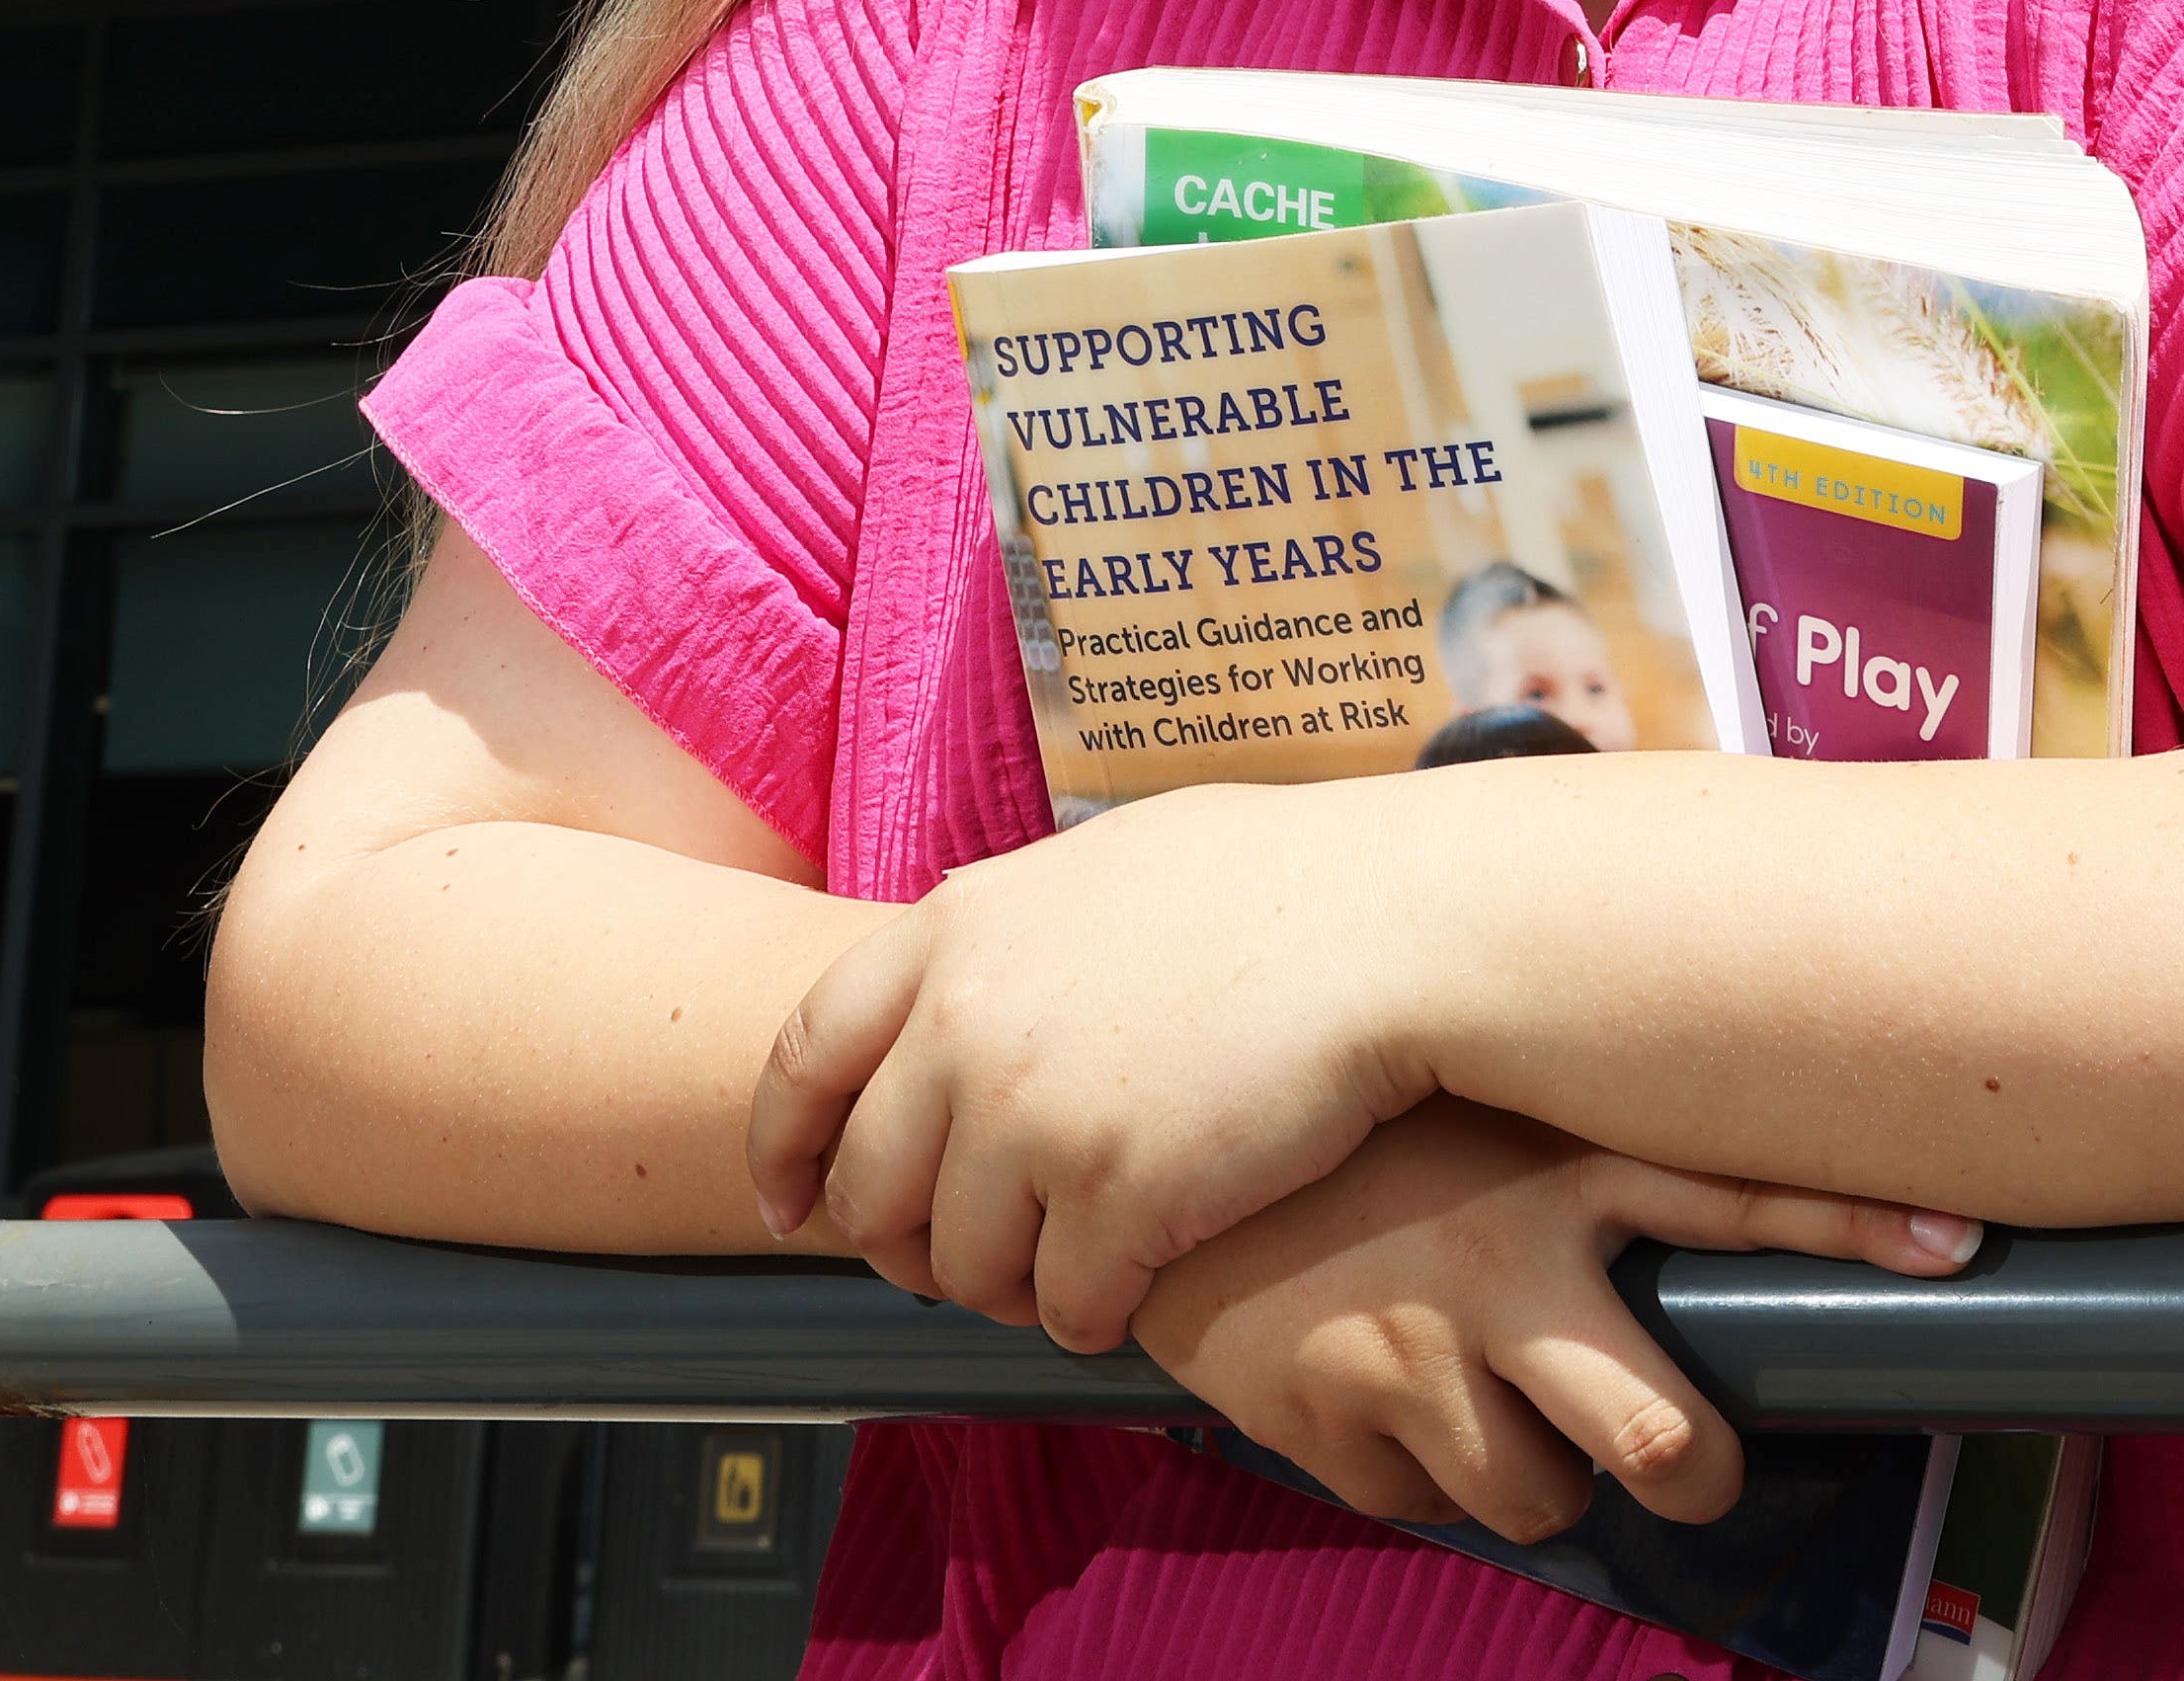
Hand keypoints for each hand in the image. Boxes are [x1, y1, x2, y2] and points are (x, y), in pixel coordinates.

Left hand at [748, 781, 1447, 1350]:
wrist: (1395, 924)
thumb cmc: (1286, 880)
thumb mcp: (1104, 866)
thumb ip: (1011, 930)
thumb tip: (968, 970)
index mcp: (956, 931)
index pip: (803, 1056)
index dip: (787, 1146)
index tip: (792, 1202)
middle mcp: (967, 1027)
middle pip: (870, 1190)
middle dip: (909, 1246)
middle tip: (970, 1261)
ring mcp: (1033, 1118)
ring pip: (960, 1268)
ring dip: (1008, 1289)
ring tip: (1068, 1273)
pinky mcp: (1114, 1200)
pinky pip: (1063, 1310)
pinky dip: (1092, 1317)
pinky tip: (1138, 1288)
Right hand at [1138, 1100, 1979, 1541]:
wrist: (1150, 1148)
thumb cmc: (1344, 1127)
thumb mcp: (1478, 1095)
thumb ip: (1588, 1118)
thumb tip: (1716, 1099)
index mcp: (1553, 1165)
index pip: (1738, 1185)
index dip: (1856, 1218)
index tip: (1957, 1242)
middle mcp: (1501, 1266)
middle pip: (1658, 1431)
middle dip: (1694, 1470)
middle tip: (1692, 1461)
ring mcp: (1416, 1356)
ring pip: (1539, 1496)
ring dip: (1530, 1474)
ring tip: (1491, 1404)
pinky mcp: (1331, 1425)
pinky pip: (1414, 1503)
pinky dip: (1408, 1470)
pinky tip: (1374, 1392)